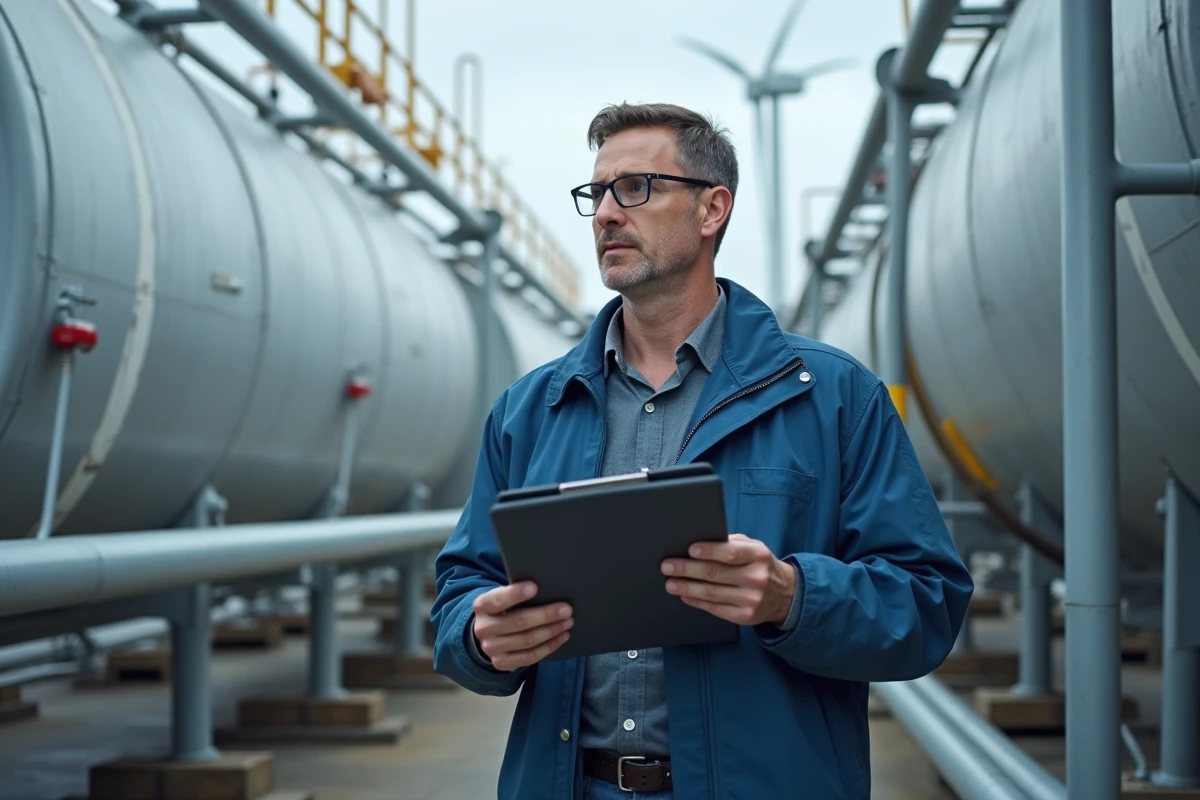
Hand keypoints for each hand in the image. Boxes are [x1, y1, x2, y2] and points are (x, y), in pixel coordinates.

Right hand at [471, 581, 573, 670]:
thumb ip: (518, 595)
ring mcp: (491, 648)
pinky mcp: (501, 663)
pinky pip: (530, 657)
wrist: (491, 634)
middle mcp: (483, 628)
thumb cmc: (505, 609)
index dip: (515, 594)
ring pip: (526, 640)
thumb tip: (548, 590)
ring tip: (568, 622)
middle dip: (545, 615)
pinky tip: (562, 637)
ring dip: (551, 631)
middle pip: (518, 621)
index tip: (535, 587)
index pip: (497, 599)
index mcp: (482, 605)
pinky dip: (549, 646)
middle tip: (566, 609)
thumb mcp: (505, 598)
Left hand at [661, 533, 795, 625]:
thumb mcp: (753, 548)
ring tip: (670, 583)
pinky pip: (715, 609)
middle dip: (687, 569)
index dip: (709, 551)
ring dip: (687, 588)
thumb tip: (699, 541)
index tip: (689, 550)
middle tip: (667, 566)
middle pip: (715, 573)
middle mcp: (756, 577)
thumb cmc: (760, 565)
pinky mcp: (745, 616)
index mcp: (758, 555)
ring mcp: (751, 599)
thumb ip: (731, 543)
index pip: (730, 552)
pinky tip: (685, 596)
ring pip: (712, 593)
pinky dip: (697, 602)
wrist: (786, 594)